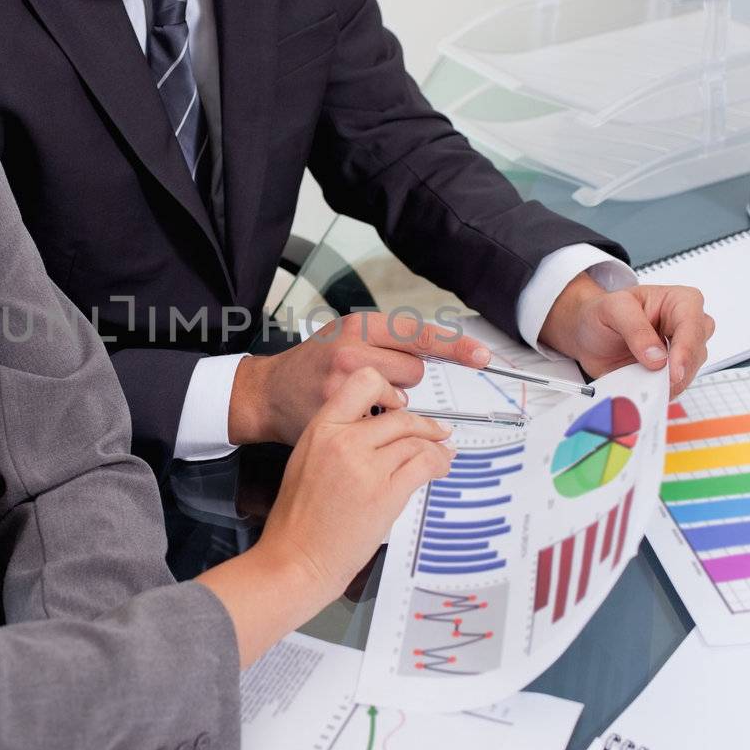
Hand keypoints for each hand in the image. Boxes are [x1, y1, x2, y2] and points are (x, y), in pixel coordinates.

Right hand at [202, 367, 454, 663]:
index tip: (400, 404)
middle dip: (424, 425)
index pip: (363, 383)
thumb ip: (338, 438)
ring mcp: (366, 467)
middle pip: (400, 417)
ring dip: (436, 446)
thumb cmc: (297, 520)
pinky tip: (440, 467)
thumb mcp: (306, 461)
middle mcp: (344, 441)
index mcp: (321, 429)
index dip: (389, 390)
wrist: (295, 559)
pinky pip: (424, 465)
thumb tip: (375, 431)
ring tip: (442, 454)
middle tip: (436, 432)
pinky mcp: (386, 494)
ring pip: (416, 441)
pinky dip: (439, 463)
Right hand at [228, 311, 489, 443]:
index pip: (417, 332)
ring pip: (402, 398)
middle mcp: (351, 350)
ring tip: (361, 400)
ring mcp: (344, 384)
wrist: (268, 393)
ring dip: (392, 402)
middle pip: (415, 369)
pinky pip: (383, 422)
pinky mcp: (340, 414)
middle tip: (375, 381)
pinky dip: (376, 422)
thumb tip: (435, 351)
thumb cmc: (312, 365)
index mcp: (357, 326)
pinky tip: (355, 418)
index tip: (481, 355)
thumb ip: (385, 341)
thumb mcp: (344, 337)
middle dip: (404, 379)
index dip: (453, 344)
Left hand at [539, 274, 713, 395]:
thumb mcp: (612, 309)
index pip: (692, 325)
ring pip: (689, 372)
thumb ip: (635, 328)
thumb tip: (658, 356)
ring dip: (669, 383)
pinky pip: (675, 386)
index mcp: (680, 301)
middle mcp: (687, 325)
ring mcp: (682, 351)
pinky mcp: (672, 371)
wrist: (588, 334)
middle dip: (680, 371)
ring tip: (644, 385)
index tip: (673, 372)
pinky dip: (661, 391)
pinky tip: (645, 390)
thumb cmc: (602, 313)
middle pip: (697, 351)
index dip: (686, 350)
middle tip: (660, 385)